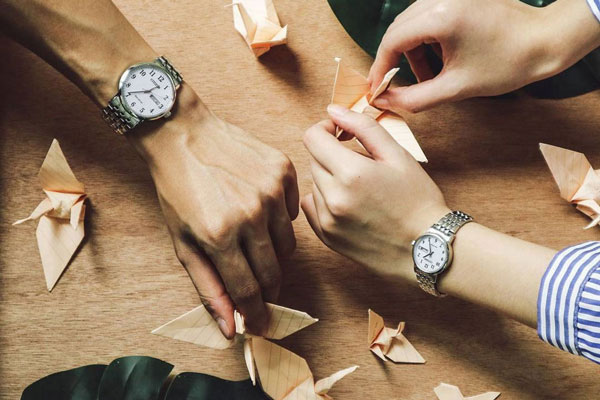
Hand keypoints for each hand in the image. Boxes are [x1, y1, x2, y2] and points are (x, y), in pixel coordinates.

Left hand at [129, 85, 298, 337]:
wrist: (183, 133)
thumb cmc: (178, 189)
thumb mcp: (183, 242)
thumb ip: (209, 288)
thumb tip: (232, 328)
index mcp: (219, 235)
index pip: (249, 291)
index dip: (256, 314)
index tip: (260, 324)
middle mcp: (251, 214)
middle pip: (273, 272)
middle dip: (266, 287)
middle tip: (257, 284)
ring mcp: (271, 190)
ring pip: (288, 245)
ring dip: (272, 251)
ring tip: (251, 237)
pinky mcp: (284, 170)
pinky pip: (294, 212)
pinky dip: (280, 218)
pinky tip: (259, 207)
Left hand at [301, 104, 448, 279]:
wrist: (426, 250)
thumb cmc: (417, 200)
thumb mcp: (397, 155)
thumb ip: (363, 127)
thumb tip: (333, 111)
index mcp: (351, 173)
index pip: (312, 138)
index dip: (325, 129)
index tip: (340, 133)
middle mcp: (333, 198)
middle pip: (314, 160)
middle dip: (332, 154)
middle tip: (362, 164)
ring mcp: (327, 220)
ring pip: (314, 183)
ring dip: (330, 178)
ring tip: (361, 189)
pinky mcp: (326, 237)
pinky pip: (312, 207)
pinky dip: (325, 200)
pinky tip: (350, 204)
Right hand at [368, 0, 599, 112]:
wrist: (544, 42)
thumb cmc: (507, 64)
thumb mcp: (456, 88)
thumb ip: (415, 98)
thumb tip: (385, 101)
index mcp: (440, 17)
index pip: (391, 41)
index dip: (379, 68)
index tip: (376, 88)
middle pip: (398, 30)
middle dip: (394, 60)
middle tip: (393, 86)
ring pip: (411, 24)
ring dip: (411, 51)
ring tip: (427, 76)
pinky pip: (427, 17)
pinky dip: (425, 40)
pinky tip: (438, 60)